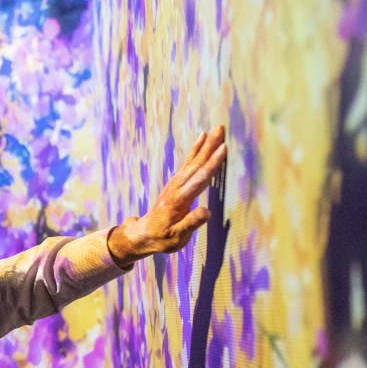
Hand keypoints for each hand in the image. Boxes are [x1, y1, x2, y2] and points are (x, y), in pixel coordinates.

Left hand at [107, 125, 227, 265]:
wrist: (143, 234)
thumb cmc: (162, 238)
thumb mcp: (177, 237)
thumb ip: (191, 224)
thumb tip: (206, 211)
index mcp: (179, 200)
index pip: (199, 179)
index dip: (212, 164)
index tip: (223, 149)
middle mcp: (176, 187)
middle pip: (196, 164)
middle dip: (209, 146)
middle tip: (221, 128)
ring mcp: (175, 184)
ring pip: (192, 161)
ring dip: (204, 145)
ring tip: (214, 130)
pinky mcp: (175, 183)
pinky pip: (188, 164)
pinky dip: (195, 151)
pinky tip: (201, 141)